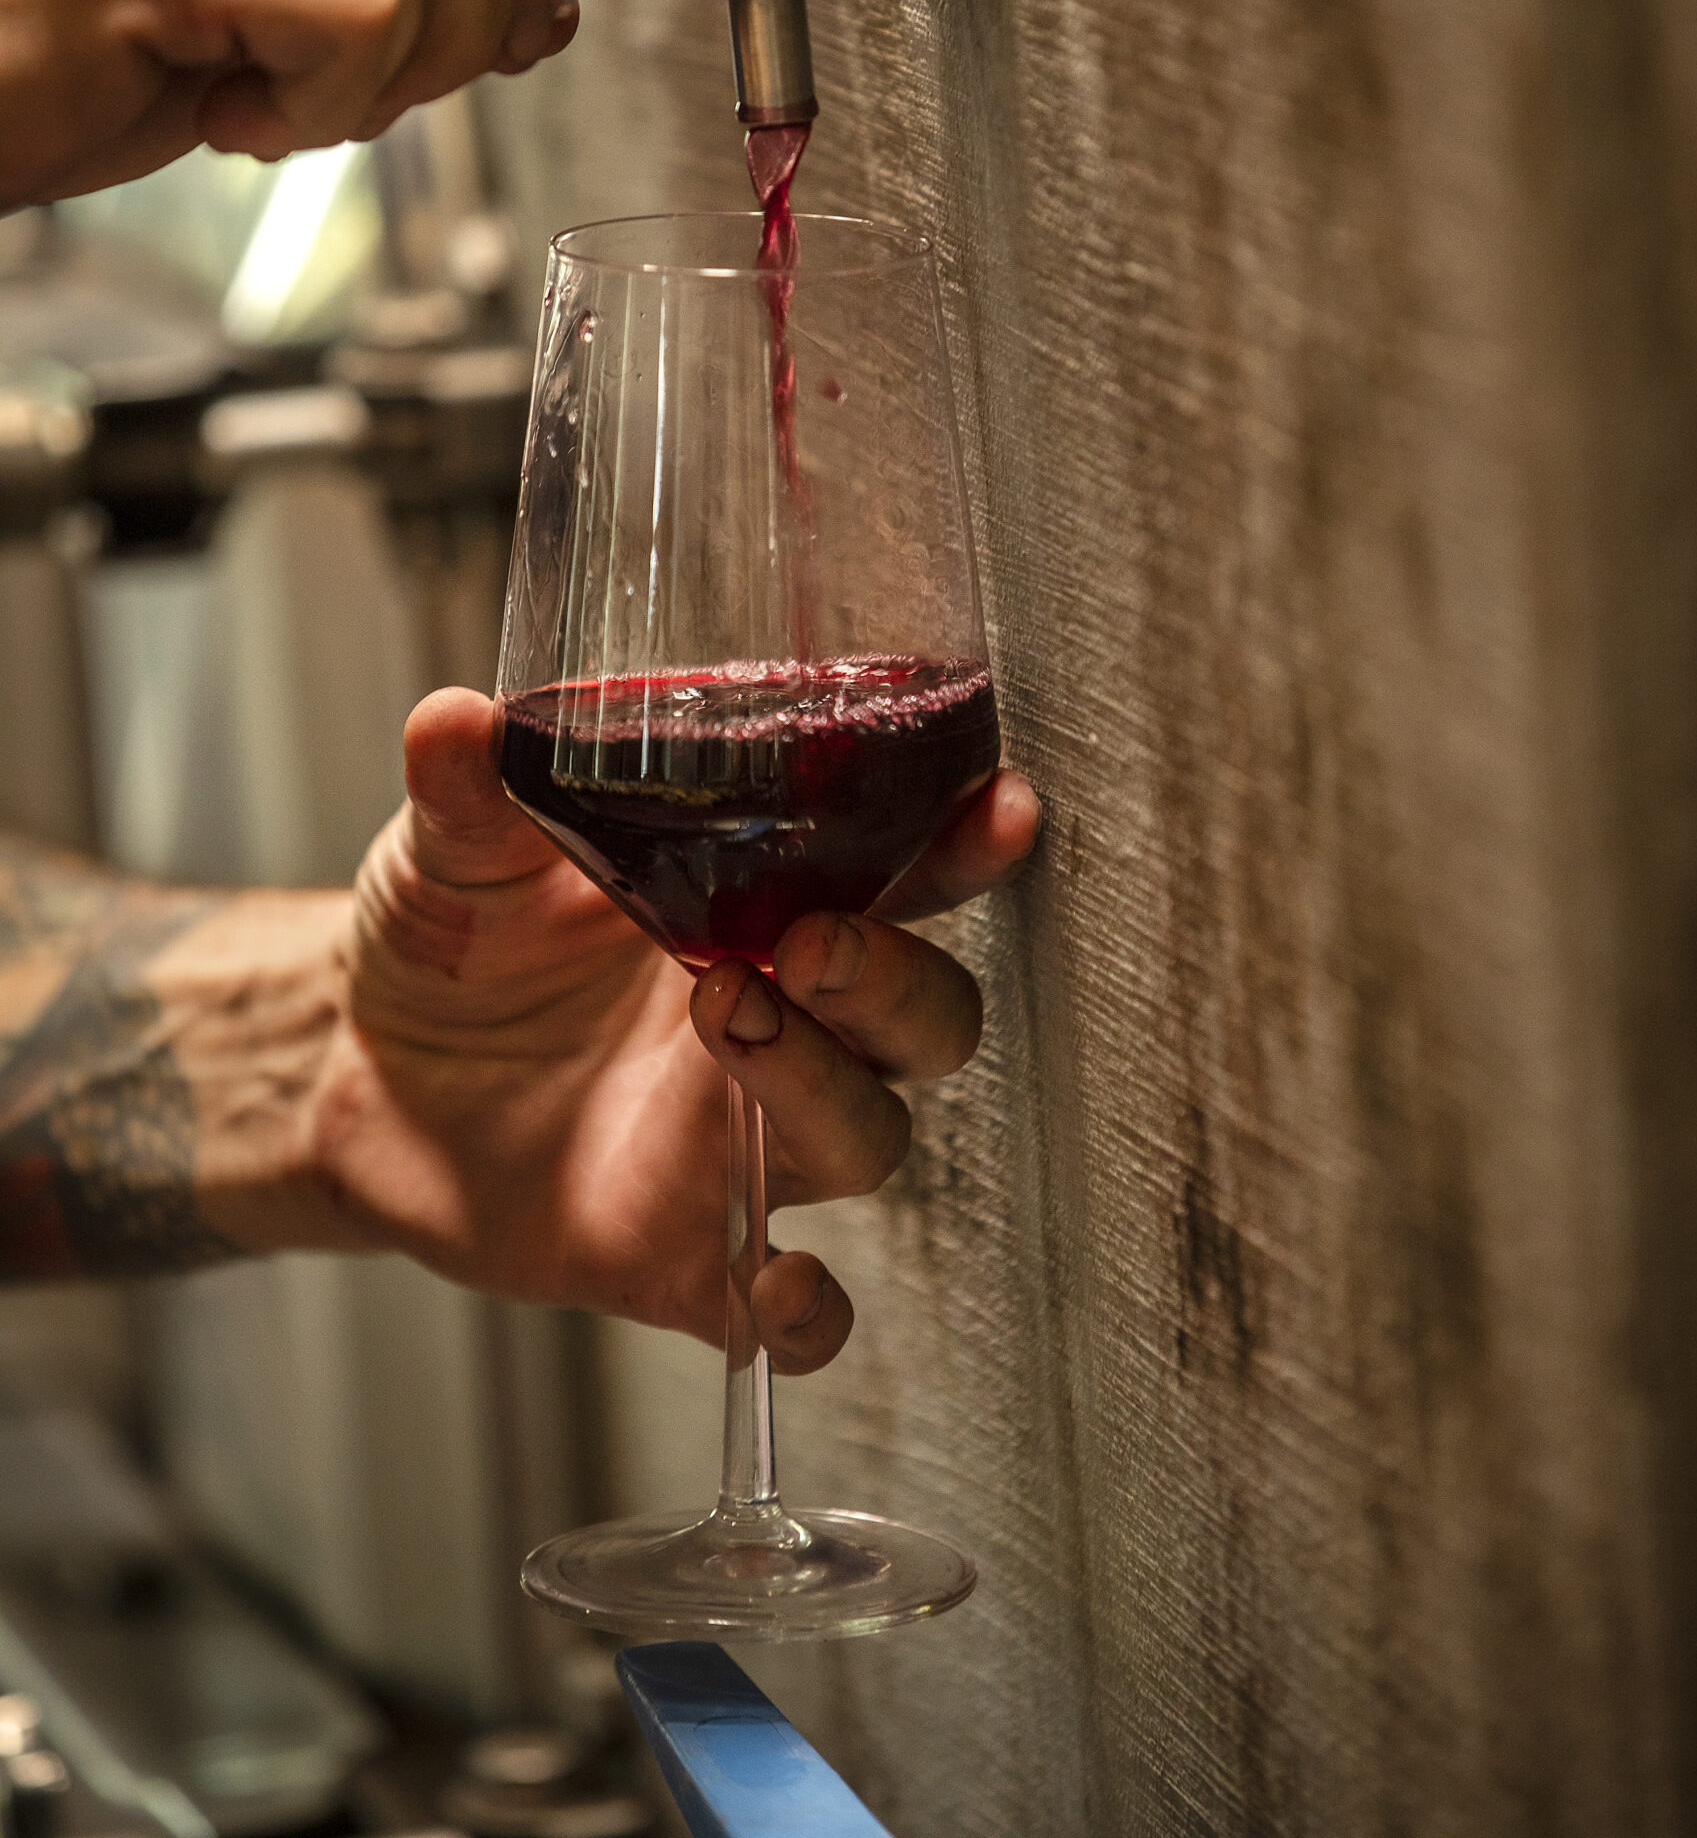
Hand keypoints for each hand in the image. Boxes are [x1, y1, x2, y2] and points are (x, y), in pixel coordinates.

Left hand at [314, 688, 1038, 1370]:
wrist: (358, 1065)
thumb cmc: (451, 936)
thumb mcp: (458, 844)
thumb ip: (470, 788)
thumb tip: (458, 721)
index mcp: (757, 908)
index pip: (899, 876)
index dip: (963, 848)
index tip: (995, 811)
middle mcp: (781, 1026)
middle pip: (924, 1019)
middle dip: (896, 979)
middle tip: (813, 940)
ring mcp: (738, 1147)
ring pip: (868, 1136)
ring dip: (824, 1084)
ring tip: (732, 1016)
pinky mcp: (680, 1255)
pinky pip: (783, 1316)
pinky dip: (804, 1318)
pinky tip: (782, 1284)